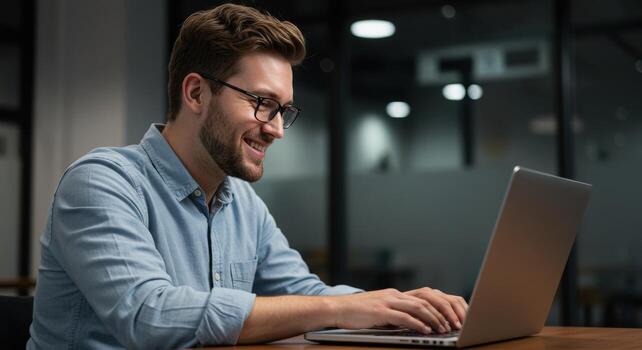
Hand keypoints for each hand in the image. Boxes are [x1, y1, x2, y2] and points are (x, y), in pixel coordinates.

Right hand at [330, 288, 461, 333]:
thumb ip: (397, 314)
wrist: (337, 309)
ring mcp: (388, 301)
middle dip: (444, 311)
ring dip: (434, 319)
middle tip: (455, 324)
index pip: (427, 295)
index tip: (454, 316)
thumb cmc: (358, 312)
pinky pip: (403, 316)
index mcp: (396, 294)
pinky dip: (417, 324)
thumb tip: (415, 324)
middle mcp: (395, 294)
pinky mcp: (380, 311)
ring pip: (418, 307)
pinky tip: (425, 331)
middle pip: (427, 299)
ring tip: (444, 329)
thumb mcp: (381, 310)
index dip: (443, 305)